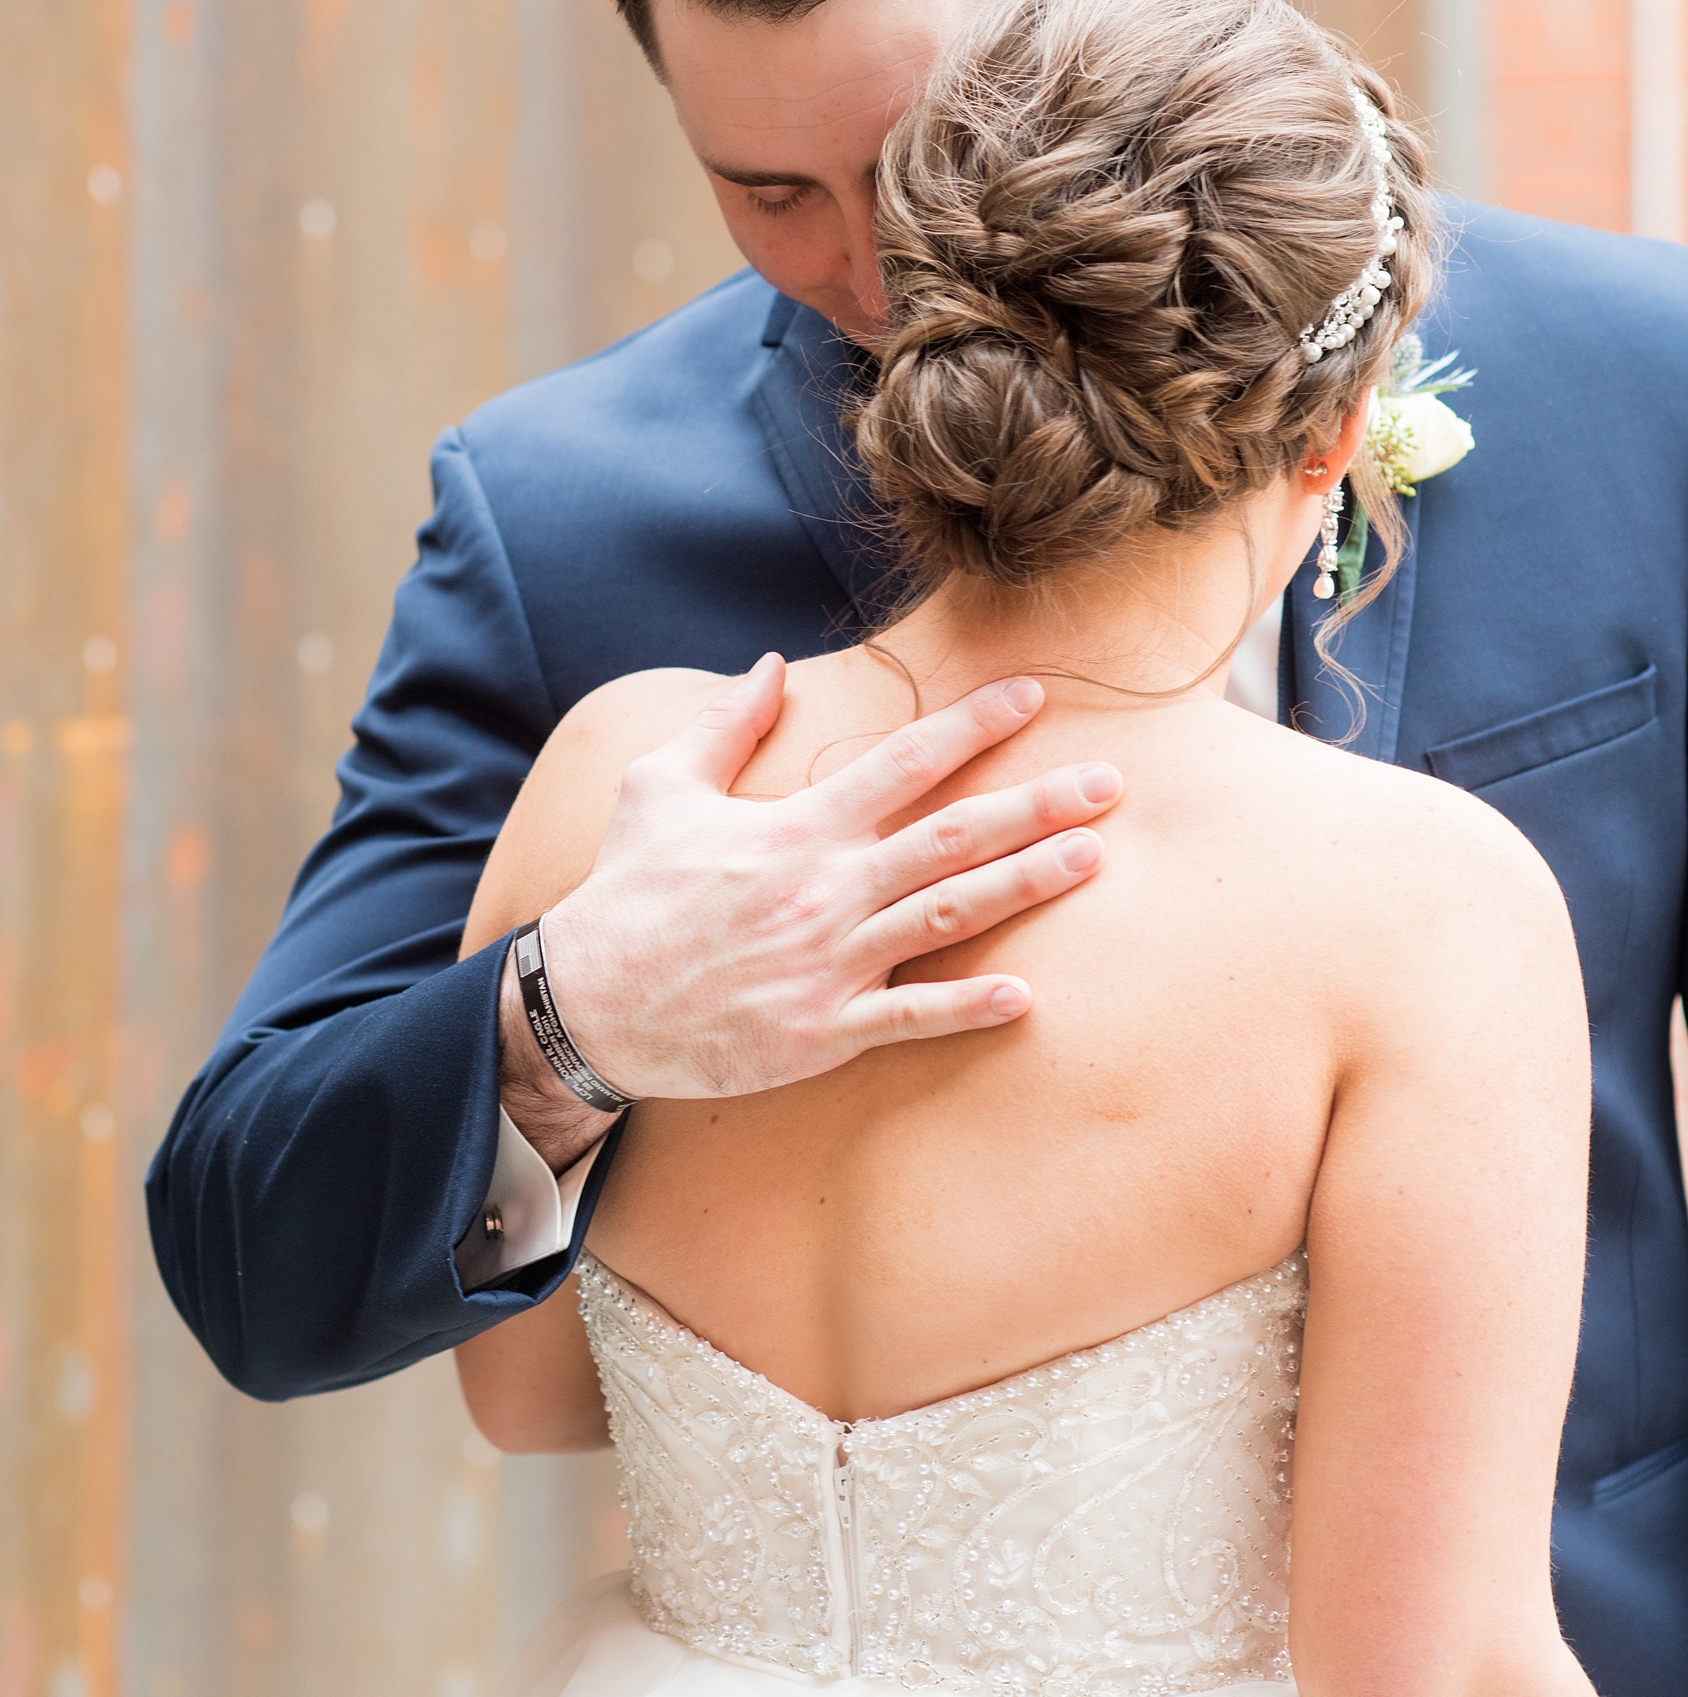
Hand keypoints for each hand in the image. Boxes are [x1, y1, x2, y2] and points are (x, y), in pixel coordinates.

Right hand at [534, 654, 1120, 1103]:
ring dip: (1025, 886)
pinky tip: (1026, 997)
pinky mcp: (821, 1031)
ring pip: (948, 917)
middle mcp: (825, 889)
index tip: (1034, 693)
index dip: (974, 724)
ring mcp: (829, 963)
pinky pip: (909, 1019)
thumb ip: (726, 723)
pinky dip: (967, 1009)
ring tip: (1092, 858)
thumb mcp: (660, 786)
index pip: (904, 761)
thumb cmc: (627, 892)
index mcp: (797, 828)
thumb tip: (772, 665)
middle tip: (1111, 781)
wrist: (585, 1003)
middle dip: (1037, 805)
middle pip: (952, 837)